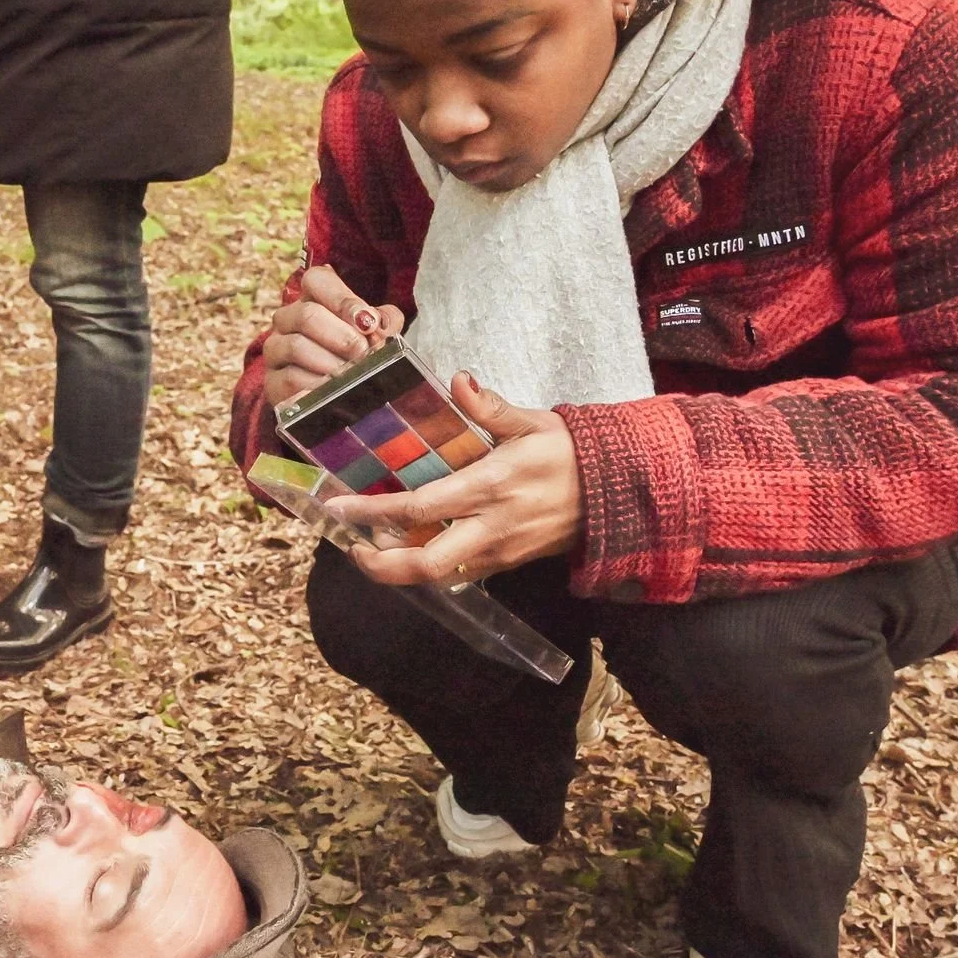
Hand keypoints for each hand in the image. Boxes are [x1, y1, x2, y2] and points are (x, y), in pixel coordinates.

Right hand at [260, 264, 405, 407]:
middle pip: (307, 315)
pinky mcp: (272, 382)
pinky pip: (290, 379)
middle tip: (363, 354)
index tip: (368, 322)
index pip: (317, 280)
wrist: (334, 397)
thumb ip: (384, 321)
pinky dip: (318, 386)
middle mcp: (287, 320)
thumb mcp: (373, 333)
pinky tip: (335, 391)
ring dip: (331, 363)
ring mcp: (275, 349)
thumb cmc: (353, 356)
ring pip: (297, 346)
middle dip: (342, 337)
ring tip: (352, 375)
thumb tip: (382, 325)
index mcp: (312, 298)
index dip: (343, 300)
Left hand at [326, 372, 584, 583]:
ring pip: (439, 577)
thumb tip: (459, 380)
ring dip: (400, 570)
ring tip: (372, 548)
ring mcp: (499, 551)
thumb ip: (490, 407)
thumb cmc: (571, 453)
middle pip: (424, 564)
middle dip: (379, 565)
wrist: (617, 493)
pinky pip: (459, 574)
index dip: (372, 512)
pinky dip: (428, 566)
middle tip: (350, 545)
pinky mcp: (507, 563)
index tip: (339, 506)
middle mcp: (491, 526)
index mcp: (490, 486)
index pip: (419, 507)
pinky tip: (410, 547)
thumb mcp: (533, 421)